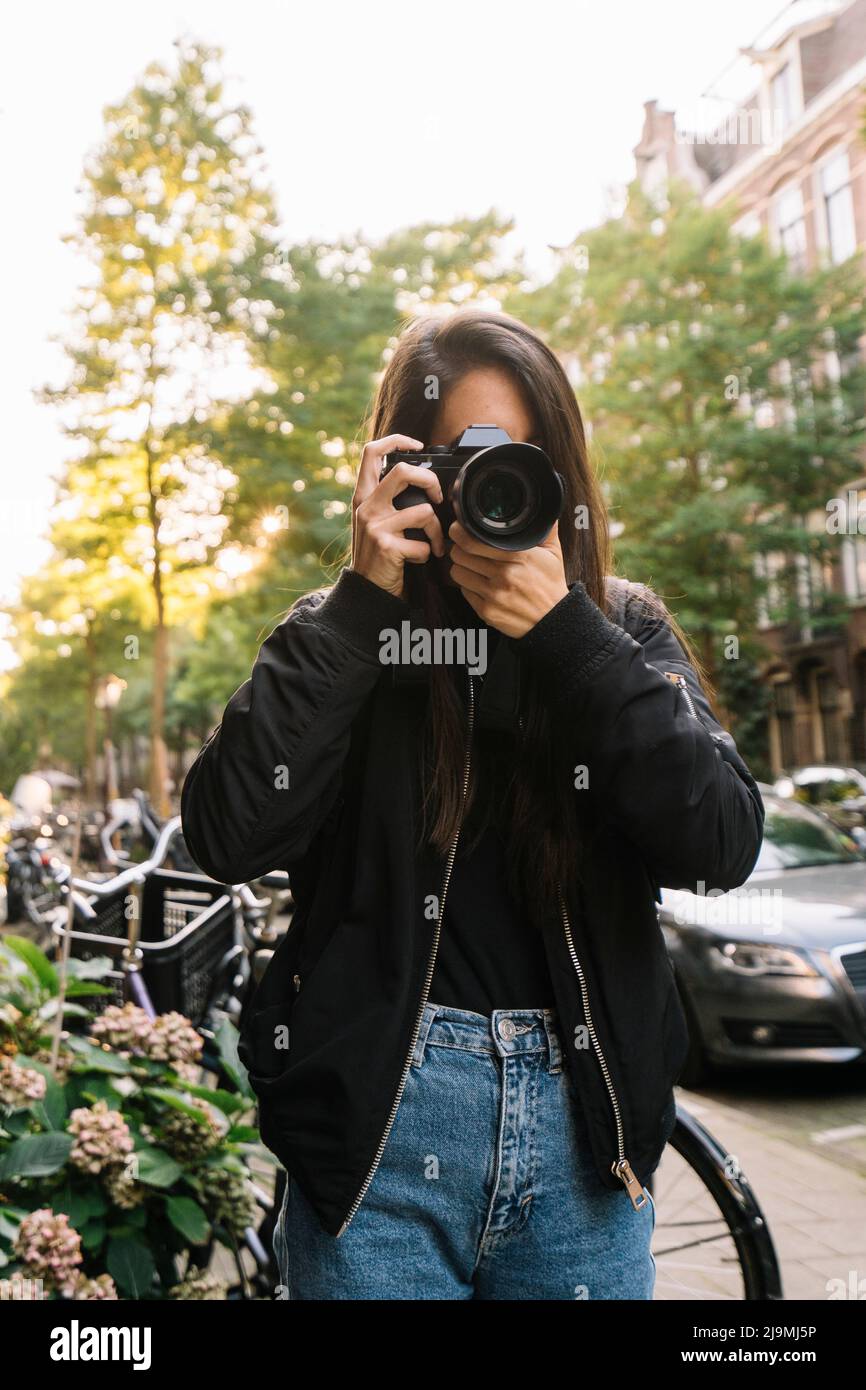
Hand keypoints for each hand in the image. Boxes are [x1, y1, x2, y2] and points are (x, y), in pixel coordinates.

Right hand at [350, 435, 445, 597]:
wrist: (366, 591)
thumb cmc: (378, 555)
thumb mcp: (374, 522)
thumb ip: (388, 500)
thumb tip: (422, 480)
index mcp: (363, 496)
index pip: (371, 452)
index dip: (396, 440)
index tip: (417, 446)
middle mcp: (366, 507)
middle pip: (403, 471)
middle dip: (430, 480)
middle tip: (437, 496)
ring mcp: (375, 526)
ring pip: (423, 511)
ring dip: (436, 531)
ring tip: (434, 543)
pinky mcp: (386, 546)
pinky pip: (422, 544)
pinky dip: (427, 554)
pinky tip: (420, 560)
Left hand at [448, 521, 568, 637]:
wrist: (554, 620)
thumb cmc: (551, 585)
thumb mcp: (553, 553)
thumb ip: (546, 529)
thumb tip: (544, 509)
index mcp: (518, 556)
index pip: (472, 541)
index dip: (460, 532)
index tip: (460, 529)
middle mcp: (504, 575)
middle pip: (460, 554)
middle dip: (460, 548)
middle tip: (466, 548)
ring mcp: (493, 595)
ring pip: (457, 572)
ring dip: (462, 567)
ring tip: (472, 566)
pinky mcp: (486, 611)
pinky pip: (464, 592)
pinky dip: (468, 586)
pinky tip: (480, 584)